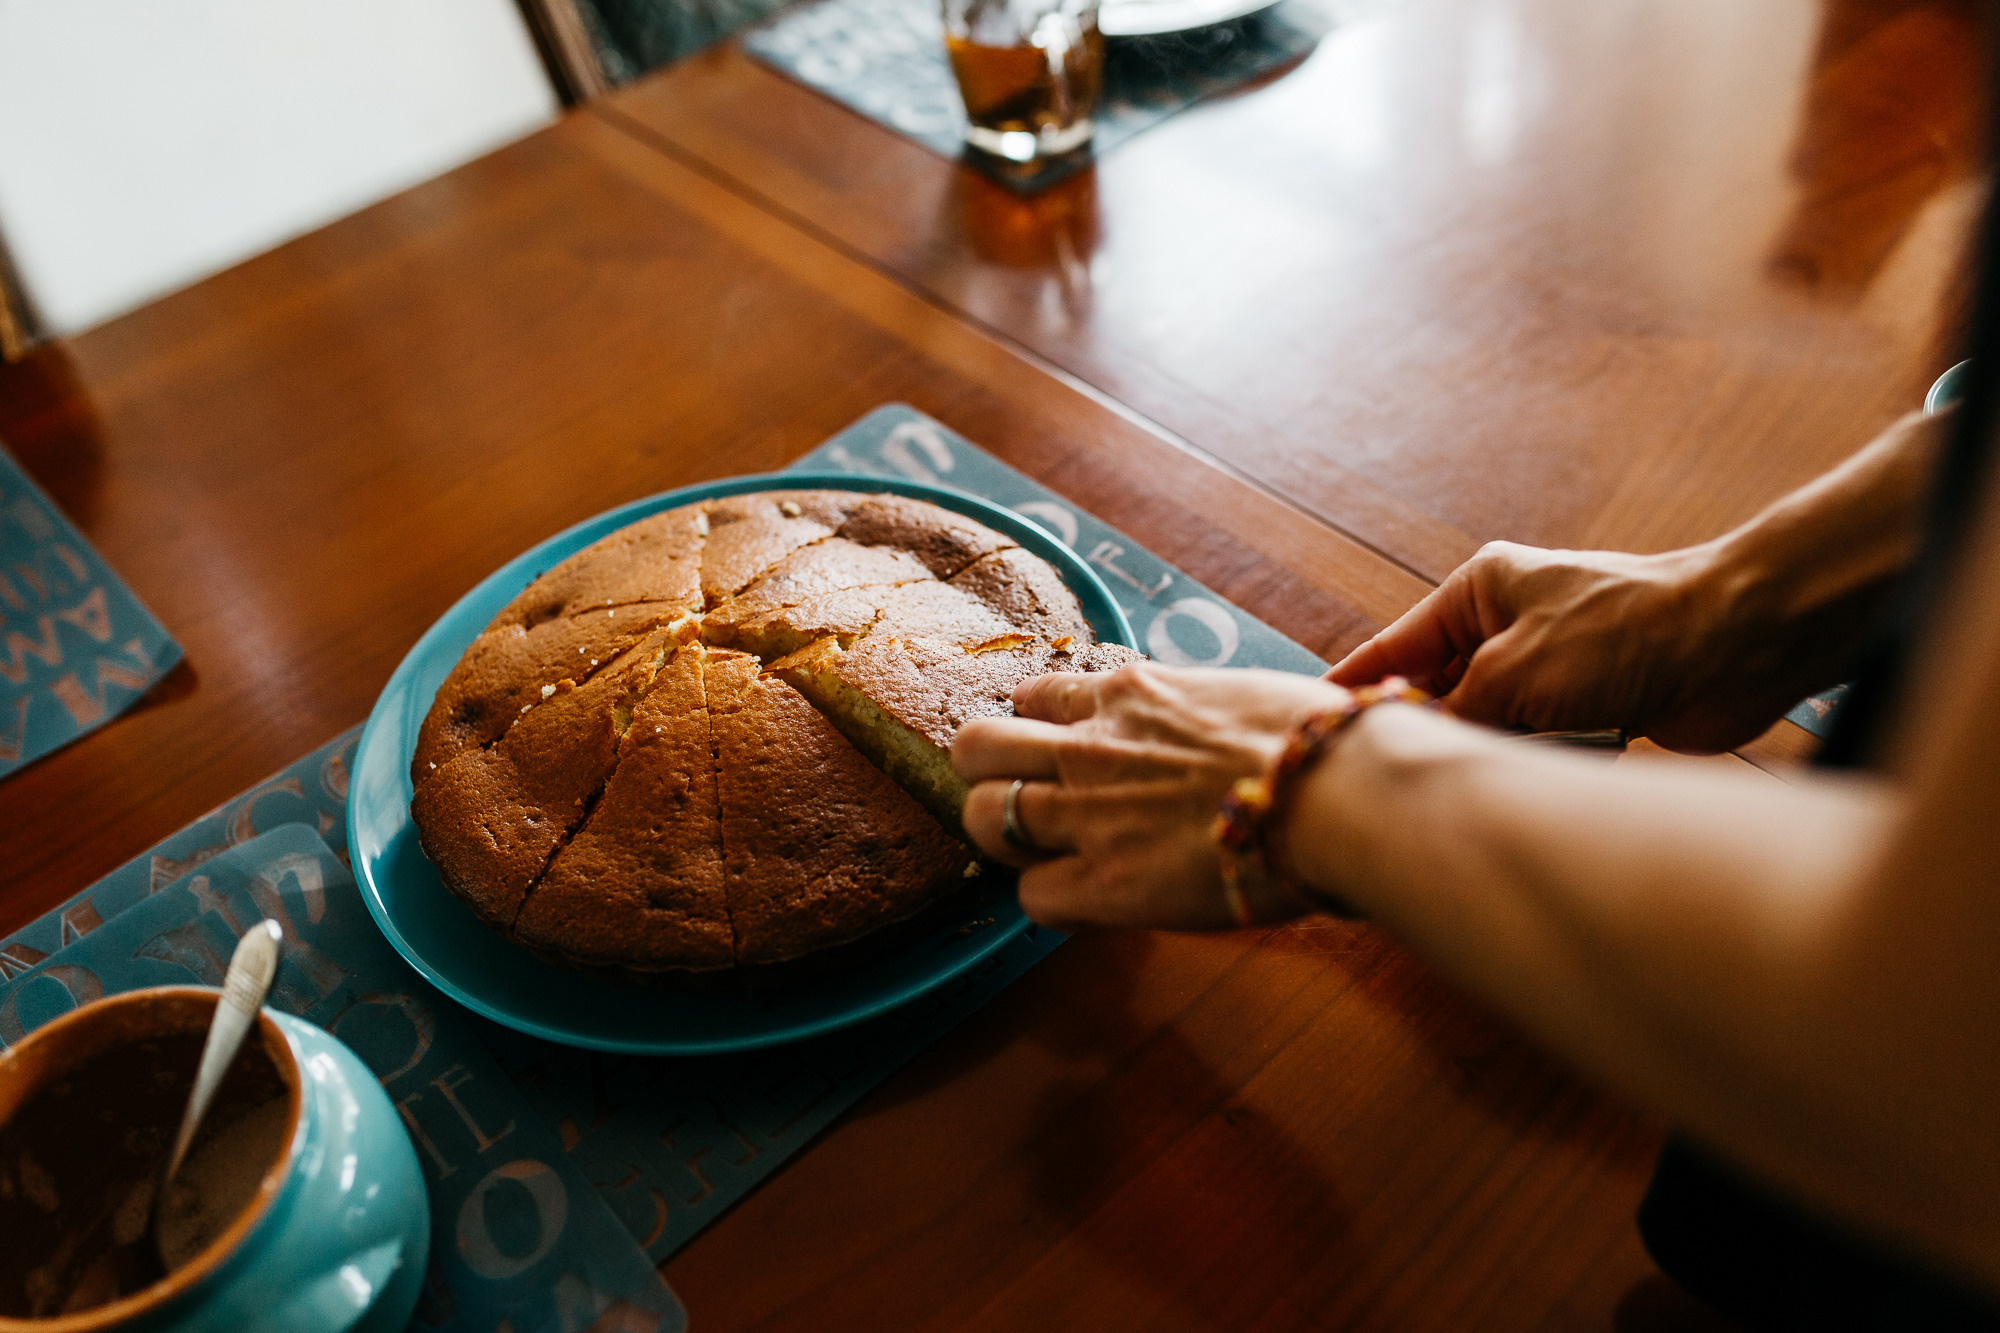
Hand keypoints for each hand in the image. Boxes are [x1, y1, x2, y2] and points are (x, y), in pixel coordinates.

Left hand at [953, 663, 1348, 929]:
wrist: (1338, 793)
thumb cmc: (1317, 742)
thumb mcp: (1240, 694)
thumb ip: (1200, 707)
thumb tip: (1220, 722)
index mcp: (1129, 693)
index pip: (1034, 697)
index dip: (1035, 728)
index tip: (1055, 751)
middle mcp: (1091, 746)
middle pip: (974, 746)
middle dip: (986, 774)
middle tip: (1023, 801)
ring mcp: (1089, 814)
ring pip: (980, 818)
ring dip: (1003, 840)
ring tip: (1041, 855)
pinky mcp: (1106, 882)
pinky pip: (1031, 896)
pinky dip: (1049, 901)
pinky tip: (1085, 901)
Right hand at [1327, 540, 1777, 751]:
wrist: (1735, 643)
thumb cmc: (1620, 633)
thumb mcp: (1511, 674)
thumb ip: (1454, 715)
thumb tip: (1419, 753)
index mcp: (1480, 592)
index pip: (1395, 646)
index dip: (1353, 689)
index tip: (1308, 725)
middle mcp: (1509, 625)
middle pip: (1441, 694)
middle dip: (1433, 732)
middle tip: (1396, 775)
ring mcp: (1550, 667)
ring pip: (1491, 728)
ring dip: (1498, 751)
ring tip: (1493, 768)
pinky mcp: (1590, 708)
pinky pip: (1539, 748)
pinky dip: (1540, 763)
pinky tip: (1543, 771)